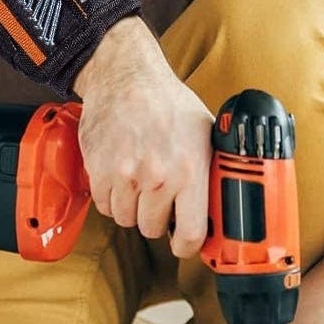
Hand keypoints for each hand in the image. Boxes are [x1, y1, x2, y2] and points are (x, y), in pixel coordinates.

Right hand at [72, 16, 213, 257]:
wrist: (127, 77)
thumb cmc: (168, 103)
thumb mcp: (206, 132)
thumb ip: (213, 170)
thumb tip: (224, 202)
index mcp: (190, 171)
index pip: (190, 234)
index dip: (187, 247)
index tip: (184, 244)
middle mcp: (157, 177)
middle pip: (153, 229)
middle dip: (158, 219)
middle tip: (160, 200)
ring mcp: (125, 175)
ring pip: (126, 219)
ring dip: (133, 208)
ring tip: (140, 184)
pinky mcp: (99, 170)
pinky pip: (104, 206)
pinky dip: (111, 198)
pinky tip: (121, 178)